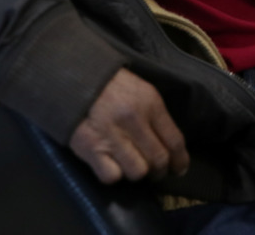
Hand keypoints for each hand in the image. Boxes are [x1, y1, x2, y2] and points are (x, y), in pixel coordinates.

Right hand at [68, 68, 189, 183]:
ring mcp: (111, 135)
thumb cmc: (111, 85)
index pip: (174, 140)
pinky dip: (114, 175)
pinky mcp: (90, 147)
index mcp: (150, 103)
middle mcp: (133, 120)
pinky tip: (112, 165)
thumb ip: (156, 116)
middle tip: (156, 172)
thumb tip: (171, 146)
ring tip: (133, 167)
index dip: (180, 160)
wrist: (74, 77)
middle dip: (161, 171)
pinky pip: (111, 176)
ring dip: (137, 173)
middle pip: (158, 159)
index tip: (179, 168)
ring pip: (137, 171)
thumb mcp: (141, 91)